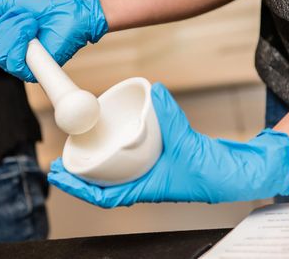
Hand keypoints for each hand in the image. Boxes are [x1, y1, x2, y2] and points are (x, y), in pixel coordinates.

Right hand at [0, 0, 48, 67]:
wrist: (69, 12)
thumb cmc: (44, 9)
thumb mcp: (8, 4)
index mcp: (2, 39)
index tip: (16, 13)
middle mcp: (9, 53)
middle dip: (8, 26)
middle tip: (27, 20)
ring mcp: (20, 63)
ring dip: (16, 32)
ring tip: (32, 26)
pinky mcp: (32, 71)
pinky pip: (14, 64)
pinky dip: (22, 44)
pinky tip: (33, 37)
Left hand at [48, 83, 288, 207]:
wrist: (231, 173)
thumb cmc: (211, 173)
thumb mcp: (188, 143)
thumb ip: (171, 116)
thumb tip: (154, 92)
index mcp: (146, 188)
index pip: (103, 195)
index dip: (77, 187)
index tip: (57, 174)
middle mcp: (143, 182)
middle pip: (101, 184)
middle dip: (78, 175)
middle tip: (58, 160)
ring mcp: (148, 172)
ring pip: (113, 172)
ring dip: (93, 163)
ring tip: (77, 147)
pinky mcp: (155, 161)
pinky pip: (128, 159)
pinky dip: (114, 150)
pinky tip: (108, 136)